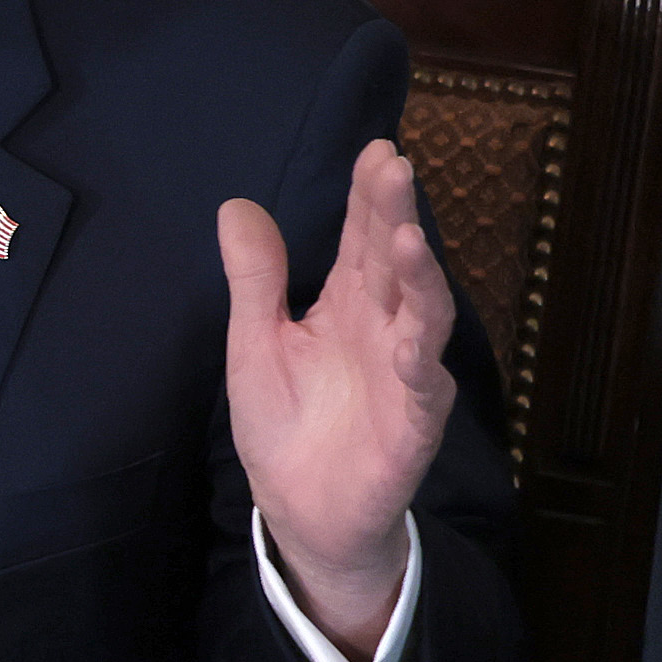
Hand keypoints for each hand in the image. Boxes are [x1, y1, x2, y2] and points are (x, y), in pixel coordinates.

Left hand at [216, 137, 452, 661]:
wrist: (301, 512)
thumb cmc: (286, 423)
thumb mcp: (255, 344)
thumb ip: (255, 280)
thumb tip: (236, 205)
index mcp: (347, 303)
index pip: (363, 237)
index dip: (370, 195)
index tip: (377, 149)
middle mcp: (385, 328)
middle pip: (395, 262)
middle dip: (396, 214)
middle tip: (395, 166)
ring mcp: (405, 374)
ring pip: (424, 317)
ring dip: (421, 277)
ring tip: (408, 237)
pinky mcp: (413, 427)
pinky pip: (424, 391)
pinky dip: (422, 364)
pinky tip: (414, 341)